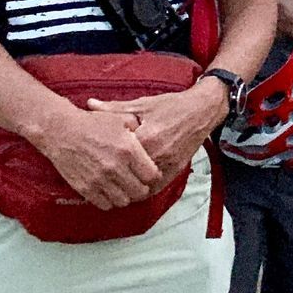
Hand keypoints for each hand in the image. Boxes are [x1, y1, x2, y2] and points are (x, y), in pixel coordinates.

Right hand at [34, 102, 164, 208]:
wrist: (61, 131)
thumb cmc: (93, 123)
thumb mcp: (121, 119)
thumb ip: (139, 130)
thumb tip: (151, 142)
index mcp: (128, 150)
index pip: (152, 175)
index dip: (153, 175)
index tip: (150, 172)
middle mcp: (115, 167)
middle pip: (140, 191)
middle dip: (142, 187)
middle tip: (138, 182)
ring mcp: (99, 180)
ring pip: (123, 201)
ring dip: (126, 196)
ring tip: (123, 187)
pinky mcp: (85, 188)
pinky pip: (105, 205)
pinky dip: (110, 200)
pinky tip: (109, 190)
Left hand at [87, 80, 225, 186]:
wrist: (202, 110)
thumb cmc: (171, 105)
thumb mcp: (142, 104)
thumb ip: (115, 108)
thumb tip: (90, 104)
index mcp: (147, 136)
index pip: (119, 155)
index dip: (106, 157)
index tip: (97, 157)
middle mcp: (158, 153)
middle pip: (129, 173)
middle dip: (116, 175)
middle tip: (102, 174)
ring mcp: (168, 163)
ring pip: (142, 184)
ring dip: (129, 185)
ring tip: (116, 183)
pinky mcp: (177, 170)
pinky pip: (156, 187)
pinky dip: (145, 188)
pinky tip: (135, 185)